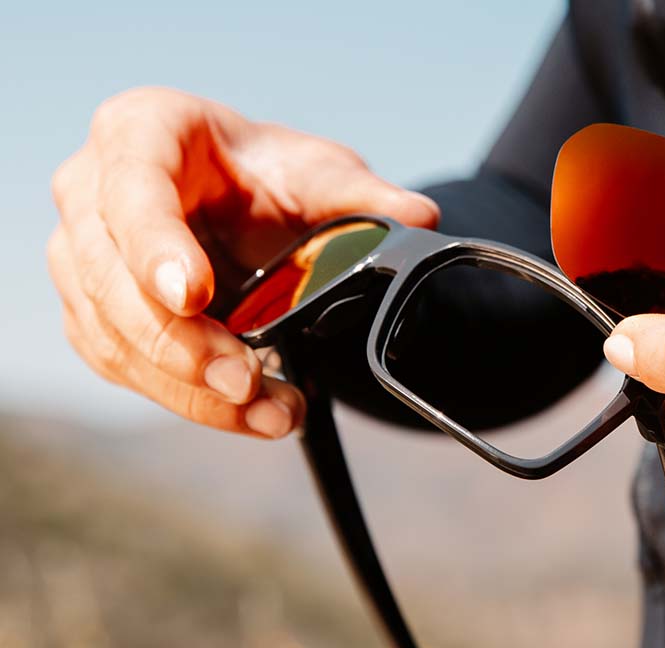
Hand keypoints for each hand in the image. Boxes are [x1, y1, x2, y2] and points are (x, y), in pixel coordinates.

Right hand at [47, 87, 438, 437]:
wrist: (246, 203)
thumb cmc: (268, 174)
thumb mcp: (320, 172)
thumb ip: (365, 196)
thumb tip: (420, 217)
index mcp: (140, 131)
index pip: (132, 189)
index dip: (155, 246)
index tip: (194, 296)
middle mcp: (92, 192)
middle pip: (111, 278)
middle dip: (180, 342)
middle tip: (246, 382)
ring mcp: (82, 258)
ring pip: (113, 335)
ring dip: (188, 387)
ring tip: (269, 413)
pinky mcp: (96, 314)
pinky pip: (126, 366)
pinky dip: (188, 399)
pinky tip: (248, 415)